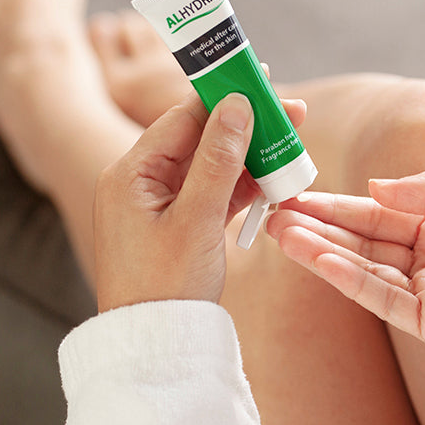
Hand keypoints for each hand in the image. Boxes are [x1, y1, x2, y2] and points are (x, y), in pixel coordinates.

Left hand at [93, 91, 305, 312]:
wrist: (153, 346)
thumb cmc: (164, 285)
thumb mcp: (196, 219)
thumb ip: (218, 160)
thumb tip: (237, 105)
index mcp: (131, 173)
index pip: (184, 118)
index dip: (225, 96)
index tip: (263, 78)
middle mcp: (141, 181)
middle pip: (202, 137)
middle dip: (248, 125)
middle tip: (294, 112)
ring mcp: (161, 203)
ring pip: (214, 165)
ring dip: (252, 157)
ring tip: (294, 146)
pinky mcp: (180, 224)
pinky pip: (216, 192)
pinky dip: (245, 187)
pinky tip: (278, 179)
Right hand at [266, 170, 424, 402]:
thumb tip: (377, 187)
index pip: (385, 210)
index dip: (343, 203)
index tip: (299, 193)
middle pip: (366, 239)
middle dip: (320, 227)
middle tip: (271, 214)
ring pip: (367, 269)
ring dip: (323, 252)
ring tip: (280, 233)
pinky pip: (385, 299)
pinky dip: (351, 280)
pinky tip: (320, 260)